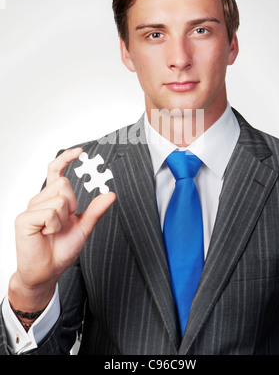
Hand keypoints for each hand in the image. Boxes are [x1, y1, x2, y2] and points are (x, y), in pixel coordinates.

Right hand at [8, 148, 115, 311]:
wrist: (48, 271)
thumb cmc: (62, 250)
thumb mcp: (84, 227)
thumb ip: (95, 210)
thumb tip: (111, 194)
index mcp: (52, 199)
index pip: (56, 171)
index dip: (66, 158)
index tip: (80, 151)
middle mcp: (40, 200)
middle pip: (64, 184)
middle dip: (71, 205)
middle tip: (64, 223)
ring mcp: (31, 208)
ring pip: (59, 199)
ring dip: (63, 219)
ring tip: (53, 232)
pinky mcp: (24, 219)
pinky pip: (49, 213)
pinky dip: (53, 226)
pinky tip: (45, 234)